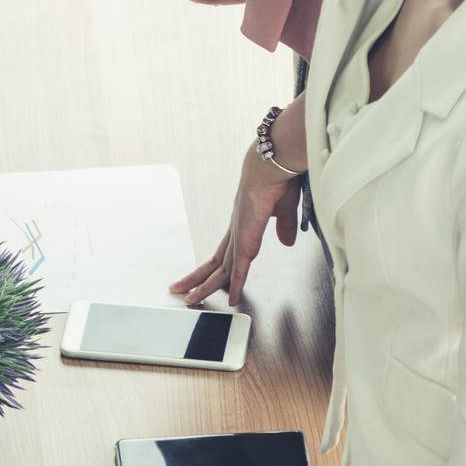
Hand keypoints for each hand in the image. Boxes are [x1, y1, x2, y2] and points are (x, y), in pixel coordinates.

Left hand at [171, 99, 307, 307]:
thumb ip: (283, 228)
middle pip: (214, 263)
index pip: (225, 252)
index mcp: (243, 225)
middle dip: (197, 279)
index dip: (215, 268)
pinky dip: (236, 285)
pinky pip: (240, 267)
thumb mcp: (284, 210)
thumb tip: (285, 242)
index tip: (207, 278)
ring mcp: (239, 235)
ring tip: (191, 300)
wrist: (272, 165)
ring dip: (207, 287)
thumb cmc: (277, 180)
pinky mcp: (247, 238)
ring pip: (221, 269)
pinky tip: (232, 299)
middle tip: (180, 292)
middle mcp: (236, 231)